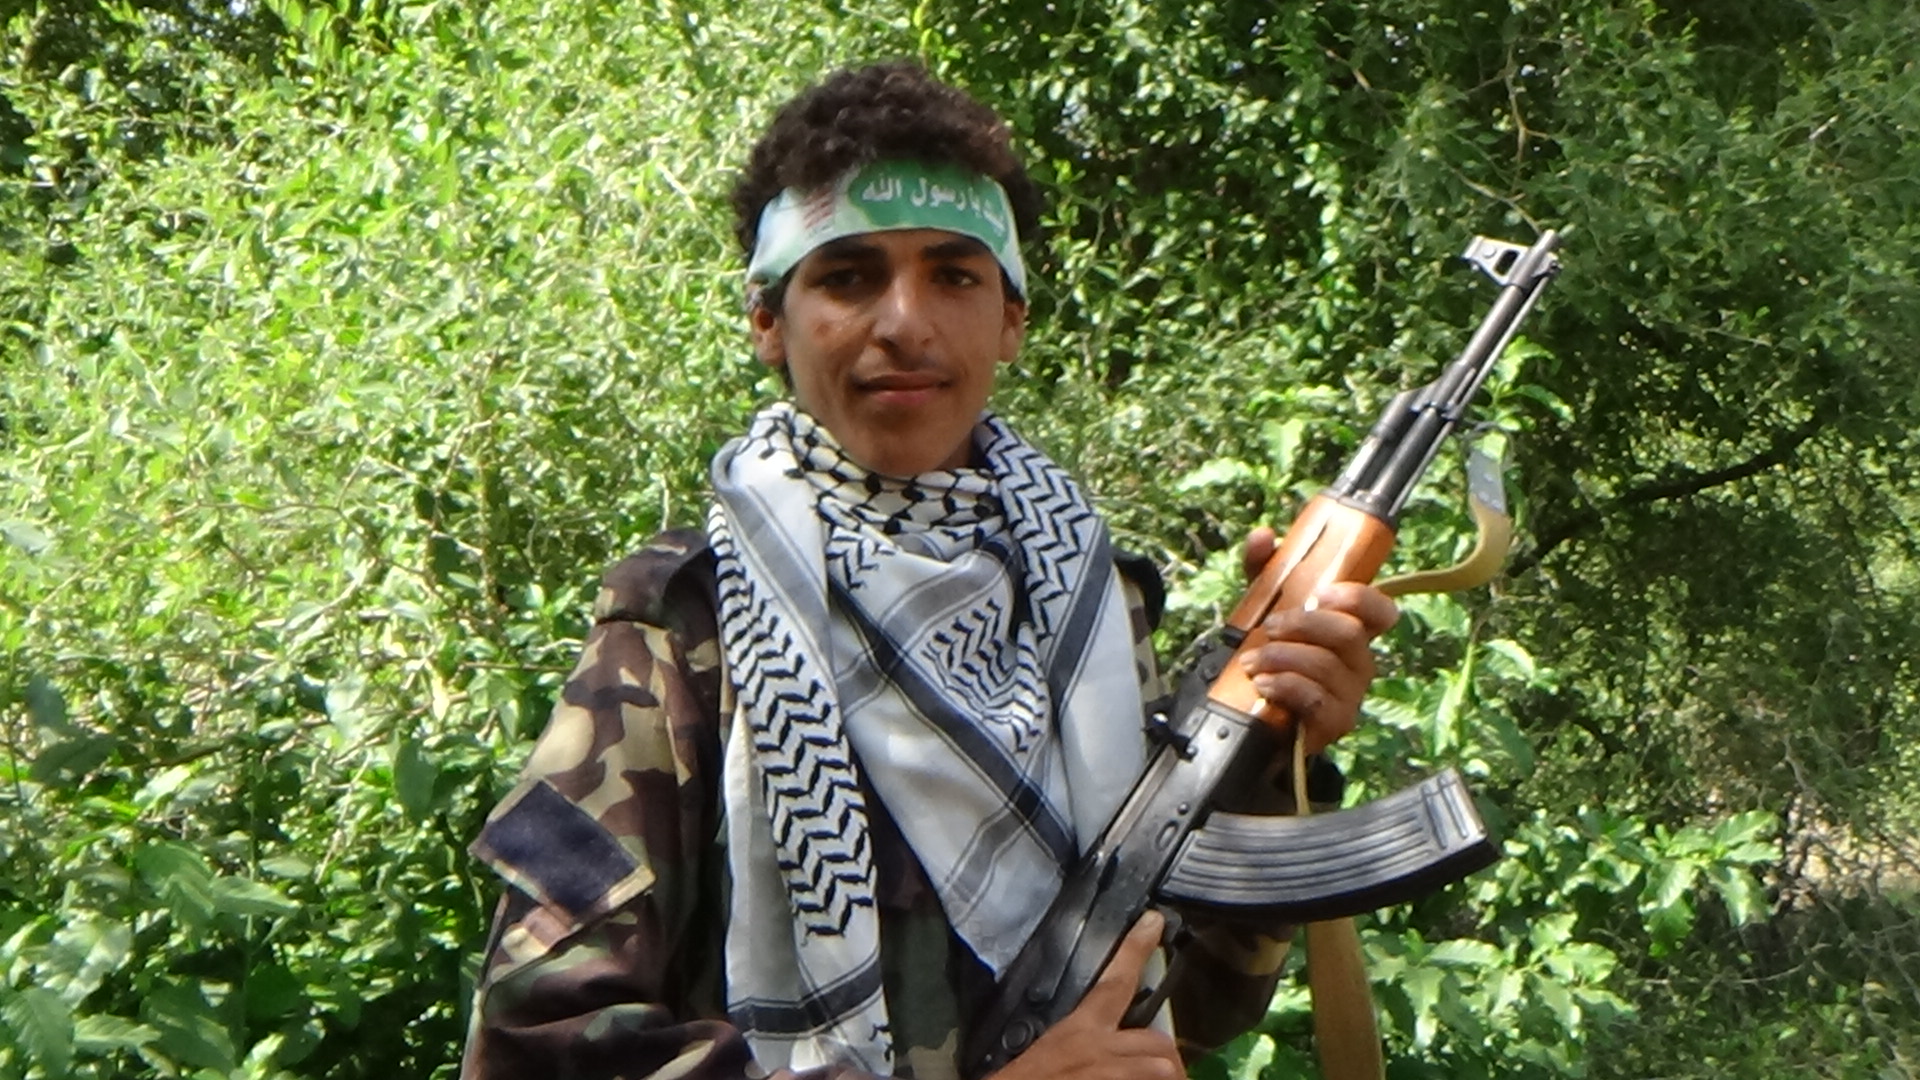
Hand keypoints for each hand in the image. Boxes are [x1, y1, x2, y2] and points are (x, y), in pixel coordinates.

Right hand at [987, 912, 1183, 1079]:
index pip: (1113, 980)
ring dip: (1167, 1077)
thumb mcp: (1045, 1050)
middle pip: (1155, 1037)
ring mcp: (1110, 1072)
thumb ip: (1072, 1040)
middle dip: (1164, 1053)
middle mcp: (1098, 1046)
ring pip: (1162, 1065)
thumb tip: (1089, 1046)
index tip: (1154, 922)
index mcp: (1078, 1029)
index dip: (1136, 949)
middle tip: (1164, 1068)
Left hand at [1238, 527, 1400, 755]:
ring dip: (1282, 658)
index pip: (1381, 612)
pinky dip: (1285, 686)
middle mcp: (1358, 663)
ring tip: (1251, 661)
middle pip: (1349, 634)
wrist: (1254, 716)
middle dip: (1304, 625)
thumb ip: (1264, 572)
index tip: (1322, 593)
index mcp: (1350, 632)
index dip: (1361, 599)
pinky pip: (1316, 700)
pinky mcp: (1332, 724)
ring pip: (1326, 666)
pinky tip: (1263, 683)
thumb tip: (1263, 535)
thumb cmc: (1271, 658)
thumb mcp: (1263, 610)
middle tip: (1269, 627)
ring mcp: (1349, 696)